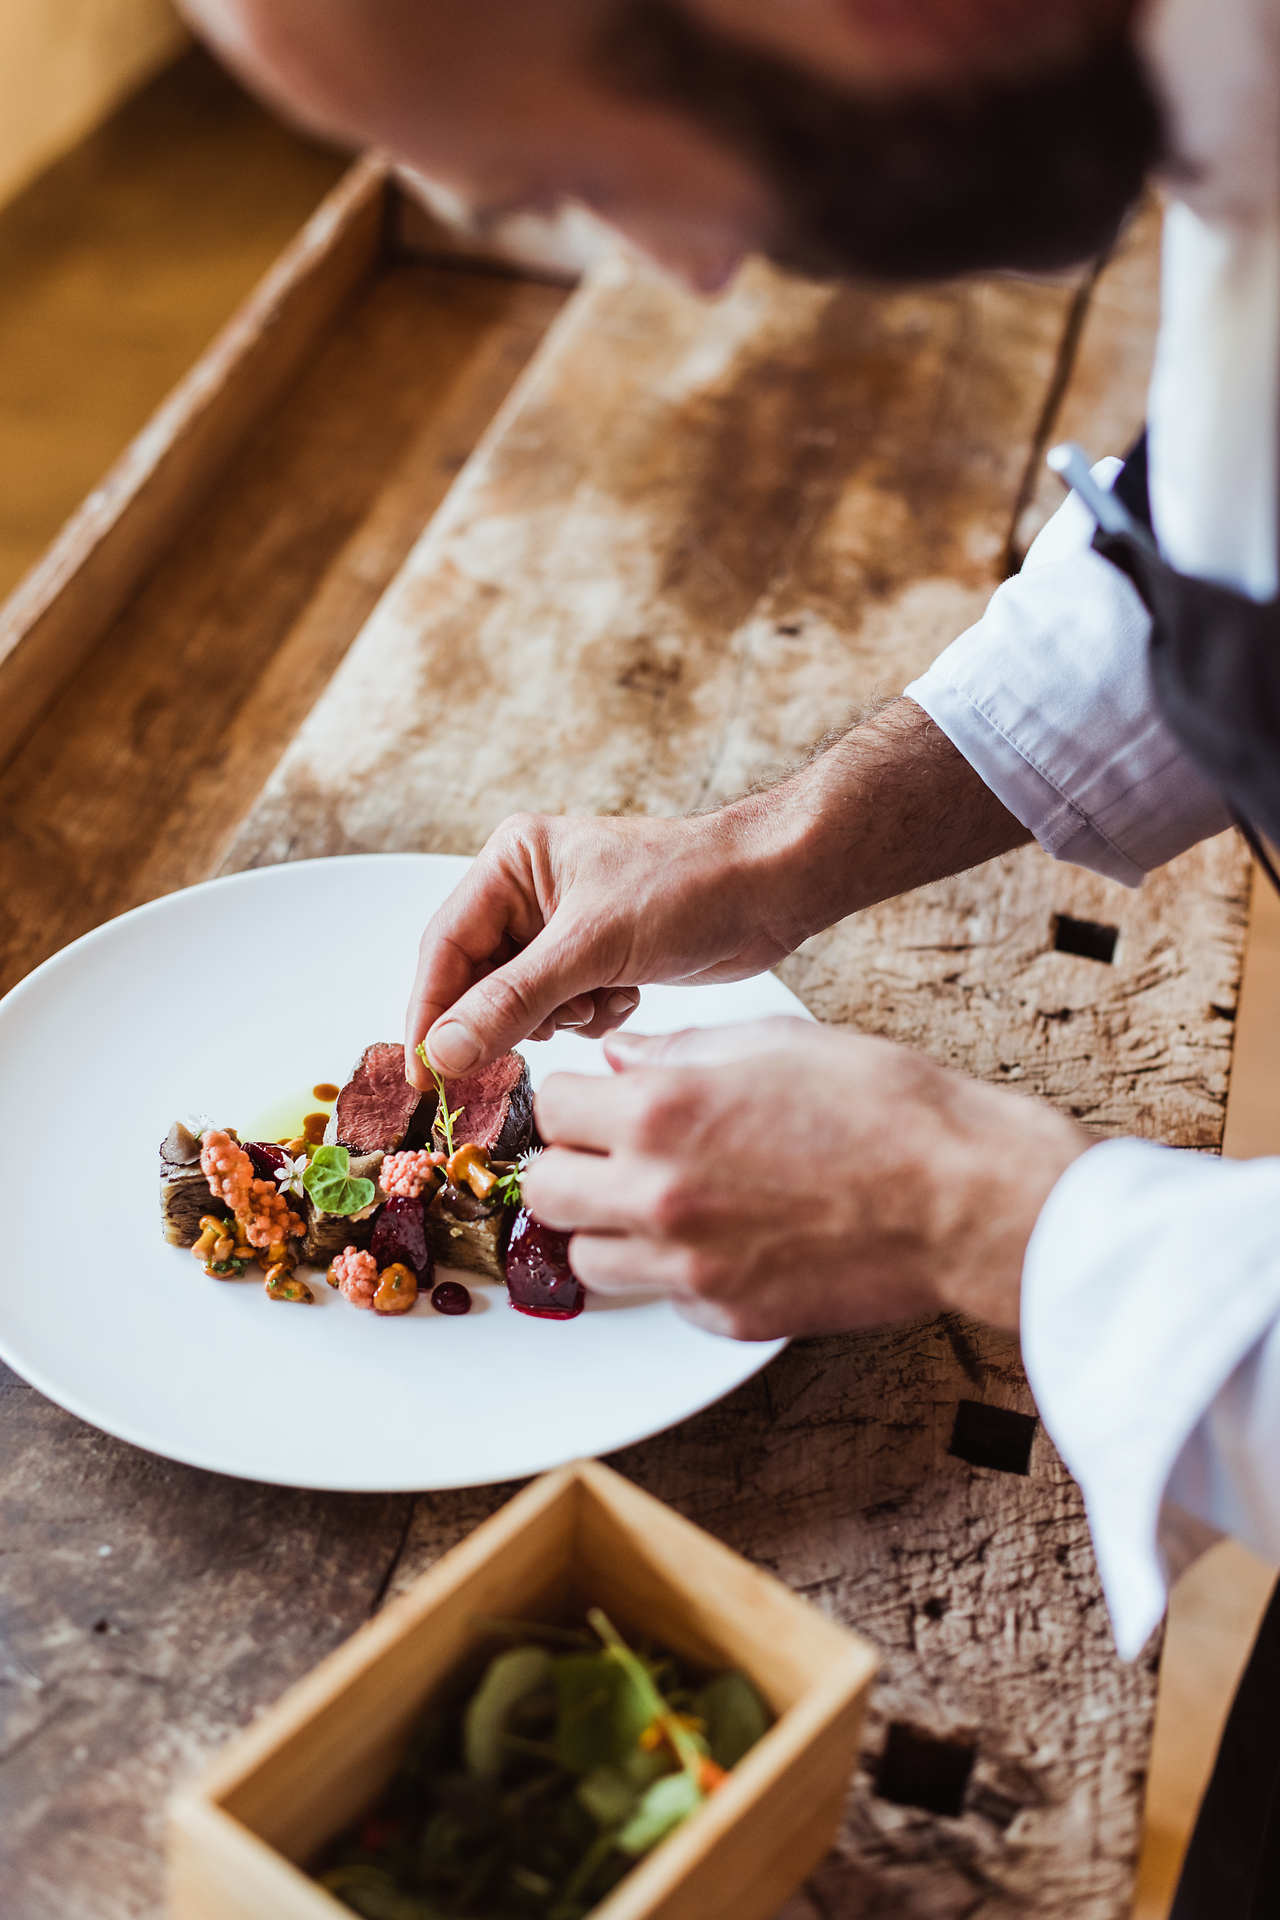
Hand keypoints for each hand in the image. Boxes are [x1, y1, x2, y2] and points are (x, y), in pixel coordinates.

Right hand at [406, 700, 1028, 1083]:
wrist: (774, 889)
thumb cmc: (689, 888)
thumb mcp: (591, 947)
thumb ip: (511, 1002)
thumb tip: (444, 1052)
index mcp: (512, 862)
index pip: (444, 947)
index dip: (430, 1013)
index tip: (424, 1074)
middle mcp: (529, 891)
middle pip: (478, 980)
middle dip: (506, 1019)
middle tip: (512, 1060)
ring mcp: (563, 927)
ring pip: (521, 1003)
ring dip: (557, 1019)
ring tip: (600, 1000)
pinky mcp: (597, 958)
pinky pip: (564, 1010)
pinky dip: (590, 1017)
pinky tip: (627, 996)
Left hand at [522, 1018, 1088, 1339]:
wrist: (963, 1196)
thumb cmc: (883, 1104)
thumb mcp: (775, 1043)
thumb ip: (679, 1052)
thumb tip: (619, 1059)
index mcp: (661, 1112)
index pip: (550, 1110)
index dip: (574, 1100)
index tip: (599, 1102)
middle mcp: (657, 1193)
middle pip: (545, 1191)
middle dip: (571, 1166)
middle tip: (613, 1154)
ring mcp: (689, 1266)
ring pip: (587, 1258)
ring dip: (610, 1228)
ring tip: (664, 1201)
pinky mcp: (726, 1314)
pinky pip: (661, 1297)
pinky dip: (673, 1273)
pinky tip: (723, 1239)